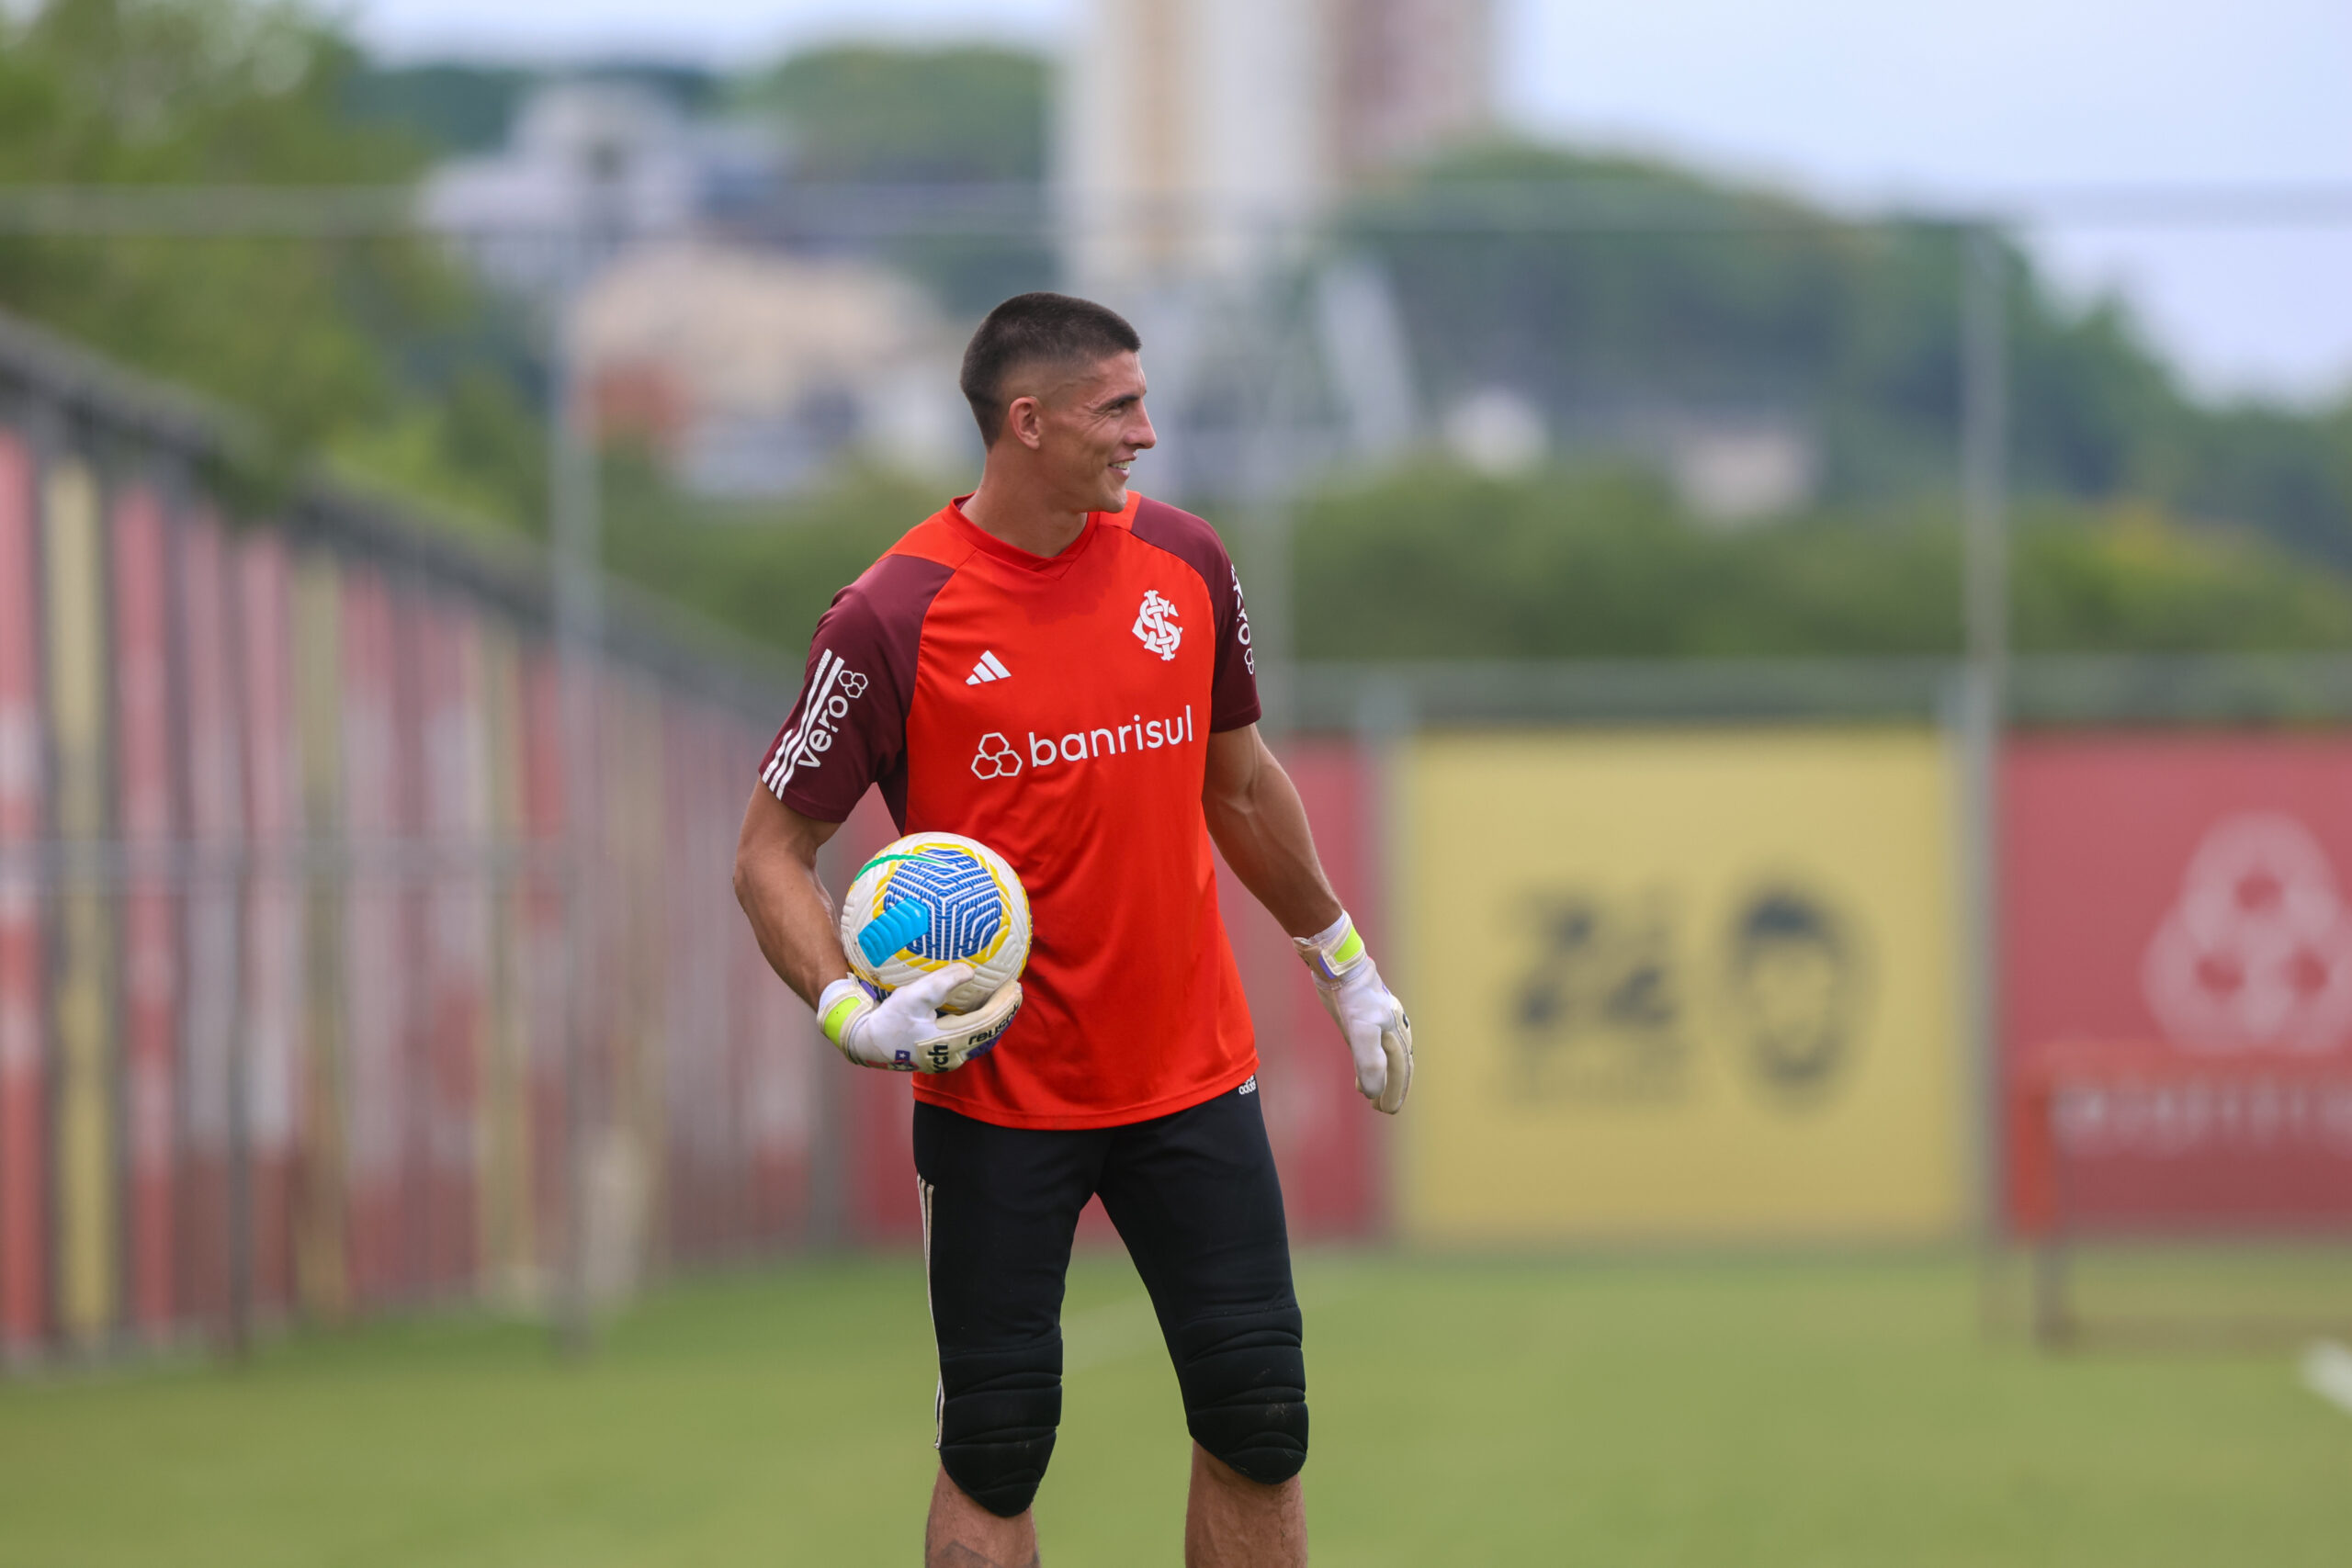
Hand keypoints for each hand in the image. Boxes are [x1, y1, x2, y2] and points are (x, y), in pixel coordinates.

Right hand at [819, 964, 1022, 1072]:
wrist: (867, 1044)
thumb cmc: (888, 1019)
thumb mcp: (912, 996)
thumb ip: (941, 983)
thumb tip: (970, 971)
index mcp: (950, 1041)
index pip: (988, 1021)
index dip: (1005, 1004)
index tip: (1016, 986)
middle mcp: (954, 1055)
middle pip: (989, 1031)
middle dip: (1004, 1010)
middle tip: (1015, 989)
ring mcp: (948, 1059)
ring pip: (981, 1036)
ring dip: (993, 1016)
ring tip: (1002, 997)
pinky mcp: (941, 1056)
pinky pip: (970, 1038)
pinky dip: (980, 1022)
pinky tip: (979, 1008)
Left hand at [1294, 915, 1412, 1113]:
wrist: (1338, 964)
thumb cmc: (1352, 997)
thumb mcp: (1360, 1030)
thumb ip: (1369, 1062)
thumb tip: (1374, 1092)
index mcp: (1396, 1034)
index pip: (1400, 1070)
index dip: (1395, 1091)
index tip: (1387, 1110)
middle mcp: (1392, 1029)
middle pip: (1396, 1064)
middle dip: (1391, 1087)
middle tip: (1381, 1107)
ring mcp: (1378, 1022)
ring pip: (1384, 1056)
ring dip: (1380, 1076)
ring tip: (1370, 1094)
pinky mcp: (1363, 1016)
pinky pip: (1370, 1046)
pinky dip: (1367, 1063)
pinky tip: (1359, 1070)